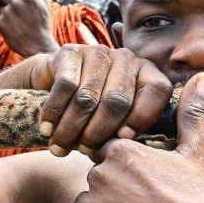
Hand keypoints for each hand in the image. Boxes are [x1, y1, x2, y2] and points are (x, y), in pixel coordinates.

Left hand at [0, 0, 58, 56]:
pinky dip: (4, 20)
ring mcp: (6, 12)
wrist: (37, 47)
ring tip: (19, 21)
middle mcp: (15, 2)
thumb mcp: (46, 3)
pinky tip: (14, 27)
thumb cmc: (43, 24)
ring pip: (2, 5)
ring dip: (8, 10)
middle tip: (22, 11)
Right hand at [27, 44, 171, 155]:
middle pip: (117, 100)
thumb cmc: (91, 111)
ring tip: (60, 147)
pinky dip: (54, 113)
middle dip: (98, 132)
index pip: (157, 91)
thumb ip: (124, 130)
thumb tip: (122, 146)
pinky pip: (65, 86)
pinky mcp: (70, 51)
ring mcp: (98, 52)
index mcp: (146, 73)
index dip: (142, 117)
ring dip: (71, 128)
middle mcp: (126, 58)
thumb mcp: (114, 120)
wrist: (52, 84)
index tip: (123, 140)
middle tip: (84, 151)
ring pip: (87, 97)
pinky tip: (46, 129)